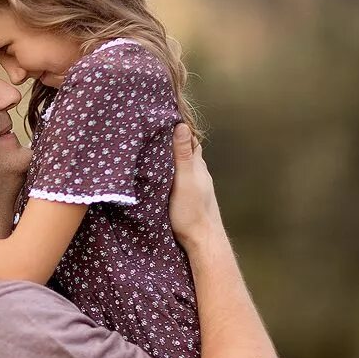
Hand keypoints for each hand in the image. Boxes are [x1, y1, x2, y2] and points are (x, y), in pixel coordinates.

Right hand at [167, 123, 220, 246]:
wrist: (202, 240)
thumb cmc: (191, 211)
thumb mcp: (183, 180)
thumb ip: (182, 155)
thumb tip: (182, 126)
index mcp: (196, 166)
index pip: (190, 139)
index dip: (180, 127)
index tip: (165, 116)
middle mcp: (198, 173)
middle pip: (187, 151)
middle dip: (175, 139)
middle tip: (157, 130)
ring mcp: (195, 186)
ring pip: (183, 165)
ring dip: (172, 157)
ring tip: (156, 149)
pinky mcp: (188, 198)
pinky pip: (179, 178)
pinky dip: (172, 171)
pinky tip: (163, 175)